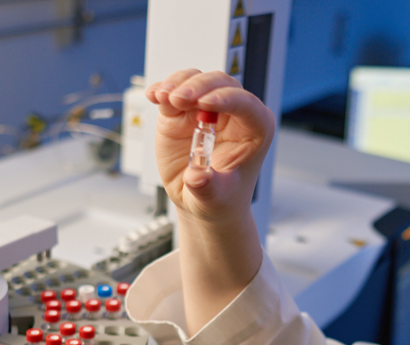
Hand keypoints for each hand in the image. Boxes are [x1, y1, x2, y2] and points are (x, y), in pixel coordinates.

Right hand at [146, 69, 274, 225]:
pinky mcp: (185, 110)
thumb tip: (197, 176)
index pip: (245, 104)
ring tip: (164, 98)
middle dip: (199, 87)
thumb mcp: (215, 198)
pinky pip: (176, 88)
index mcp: (255, 130)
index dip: (226, 99)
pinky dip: (163, 89)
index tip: (204, 103)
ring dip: (178, 84)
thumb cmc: (219, 197)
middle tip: (178, 99)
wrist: (200, 199)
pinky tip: (154, 95)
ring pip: (197, 80)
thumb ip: (207, 187)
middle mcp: (233, 113)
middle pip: (221, 83)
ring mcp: (208, 108)